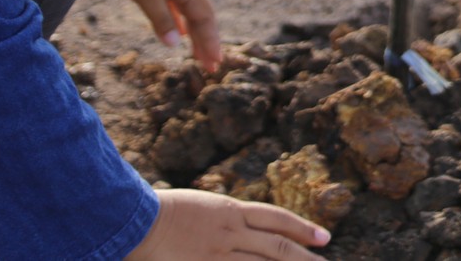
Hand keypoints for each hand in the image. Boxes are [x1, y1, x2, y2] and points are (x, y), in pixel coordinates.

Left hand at [98, 0, 221, 72]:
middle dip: (207, 42)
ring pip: (190, 12)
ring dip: (196, 35)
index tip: (215, 64)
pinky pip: (177, 7)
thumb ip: (161, 19)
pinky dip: (182, 22)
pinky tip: (181, 33)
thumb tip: (177, 44)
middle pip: (202, 16)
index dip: (210, 41)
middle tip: (213, 67)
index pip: (204, 18)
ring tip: (199, 55)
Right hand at [125, 189, 329, 259]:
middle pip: (277, 245)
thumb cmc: (161, 211)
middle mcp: (231, 231)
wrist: (137, 220)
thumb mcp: (201, 207)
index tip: (323, 237)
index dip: (302, 228)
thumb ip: (224, 217)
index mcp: (231, 210)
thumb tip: (242, 222)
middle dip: (304, 255)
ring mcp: (219, 252)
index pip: (277, 219)